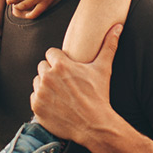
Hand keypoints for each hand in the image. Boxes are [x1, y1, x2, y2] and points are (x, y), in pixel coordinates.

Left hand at [30, 24, 121, 144]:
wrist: (95, 125)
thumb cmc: (99, 96)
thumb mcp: (103, 69)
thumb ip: (108, 46)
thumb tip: (117, 26)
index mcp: (60, 65)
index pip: (51, 54)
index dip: (60, 60)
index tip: (68, 70)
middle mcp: (47, 77)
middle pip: (43, 67)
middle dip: (52, 72)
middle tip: (66, 83)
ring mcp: (40, 92)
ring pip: (37, 82)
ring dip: (46, 86)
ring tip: (62, 94)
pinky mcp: (36, 107)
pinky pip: (34, 97)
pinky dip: (43, 101)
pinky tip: (57, 104)